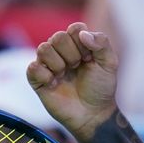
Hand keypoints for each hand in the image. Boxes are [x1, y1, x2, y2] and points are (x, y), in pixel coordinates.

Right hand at [27, 22, 118, 140]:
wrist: (92, 114)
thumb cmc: (101, 87)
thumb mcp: (109, 63)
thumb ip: (101, 43)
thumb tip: (82, 34)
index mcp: (78, 43)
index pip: (75, 28)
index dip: (83, 43)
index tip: (89, 59)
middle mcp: (61, 50)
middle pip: (57, 37)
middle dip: (72, 54)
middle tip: (78, 67)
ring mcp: (48, 63)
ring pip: (43, 48)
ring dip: (58, 64)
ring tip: (65, 76)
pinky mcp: (37, 79)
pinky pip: (33, 67)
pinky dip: (45, 75)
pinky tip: (54, 84)